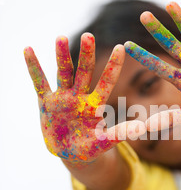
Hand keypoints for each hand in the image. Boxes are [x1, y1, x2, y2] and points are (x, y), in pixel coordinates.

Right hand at [24, 34, 145, 163]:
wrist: (70, 154)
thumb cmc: (91, 147)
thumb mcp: (105, 141)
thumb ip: (120, 133)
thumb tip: (143, 129)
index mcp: (96, 104)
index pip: (106, 82)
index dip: (113, 66)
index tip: (121, 48)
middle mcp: (80, 96)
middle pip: (84, 72)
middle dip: (86, 55)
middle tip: (89, 36)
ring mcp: (63, 98)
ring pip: (63, 73)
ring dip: (61, 56)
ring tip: (61, 37)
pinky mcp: (47, 102)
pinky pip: (39, 82)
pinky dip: (34, 67)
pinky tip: (28, 49)